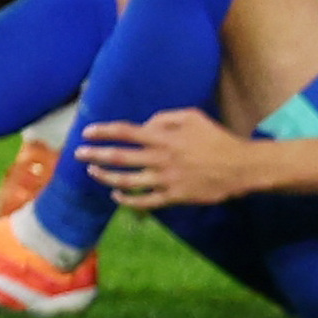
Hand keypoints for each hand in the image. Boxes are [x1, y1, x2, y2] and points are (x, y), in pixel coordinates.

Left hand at [73, 107, 257, 210]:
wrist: (241, 167)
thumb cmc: (217, 138)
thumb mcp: (192, 116)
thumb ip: (165, 118)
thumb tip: (145, 125)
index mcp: (163, 137)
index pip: (125, 132)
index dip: (103, 131)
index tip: (87, 132)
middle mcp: (160, 158)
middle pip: (119, 157)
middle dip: (95, 155)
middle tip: (77, 154)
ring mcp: (166, 179)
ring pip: (127, 181)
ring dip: (106, 177)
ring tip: (92, 172)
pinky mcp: (174, 197)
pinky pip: (145, 201)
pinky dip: (127, 200)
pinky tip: (115, 196)